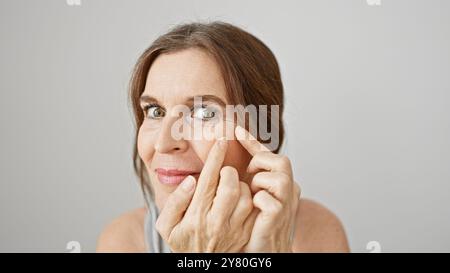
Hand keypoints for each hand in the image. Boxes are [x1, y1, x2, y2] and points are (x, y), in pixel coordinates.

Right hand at [155, 138, 256, 251]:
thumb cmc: (182, 241)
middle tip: (224, 172)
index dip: (215, 156)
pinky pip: (254, 209)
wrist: (200, 267)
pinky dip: (249, 198)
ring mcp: (233, 229)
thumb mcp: (166, 225)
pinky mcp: (245, 233)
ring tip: (231, 186)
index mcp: (195, 215)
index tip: (221, 141)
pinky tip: (240, 197)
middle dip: (229, 171)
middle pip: (231, 185)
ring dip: (240, 185)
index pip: (208, 179)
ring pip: (245, 196)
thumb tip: (191, 180)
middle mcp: (216, 222)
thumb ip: (175, 201)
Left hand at [235, 126, 300, 252]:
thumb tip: (231, 162)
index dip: (253, 143)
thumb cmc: (255, 226)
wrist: (264, 252)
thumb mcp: (252, 197)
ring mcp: (288, 203)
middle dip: (261, 164)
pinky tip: (254, 208)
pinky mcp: (280, 215)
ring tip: (252, 196)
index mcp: (282, 183)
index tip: (236, 131)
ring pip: (277, 176)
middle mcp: (290, 190)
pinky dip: (257, 200)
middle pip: (281, 160)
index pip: (270, 156)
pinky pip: (266, 197)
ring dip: (259, 183)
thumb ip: (249, 179)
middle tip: (249, 177)